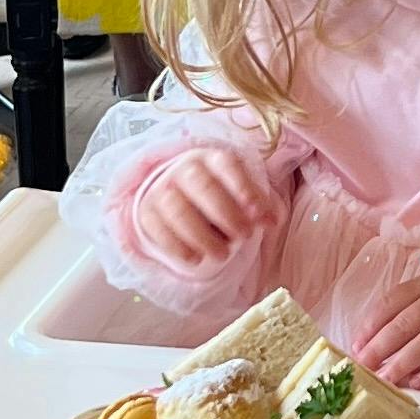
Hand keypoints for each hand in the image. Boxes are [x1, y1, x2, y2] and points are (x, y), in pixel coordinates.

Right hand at [132, 147, 268, 271]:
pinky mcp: (146, 212)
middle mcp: (184, 169)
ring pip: (178, 209)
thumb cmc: (218, 195)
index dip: (244, 189)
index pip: (228, 166)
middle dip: (226, 213)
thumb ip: (259, 204)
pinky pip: (157, 228)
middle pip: (202, 186)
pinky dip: (176, 246)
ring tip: (222, 255)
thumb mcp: (240, 192)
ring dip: (202, 235)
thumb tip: (273, 220)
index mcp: (212, 159)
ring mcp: (162, 189)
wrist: (176, 196)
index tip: (258, 215)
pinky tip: (195, 259)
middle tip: (245, 236)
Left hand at [356, 270, 419, 388]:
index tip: (356, 346)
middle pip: (407, 323)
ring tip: (385, 379)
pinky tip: (418, 383)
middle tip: (364, 366)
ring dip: (403, 363)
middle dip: (381, 347)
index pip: (393, 301)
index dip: (371, 325)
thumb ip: (402, 310)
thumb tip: (367, 344)